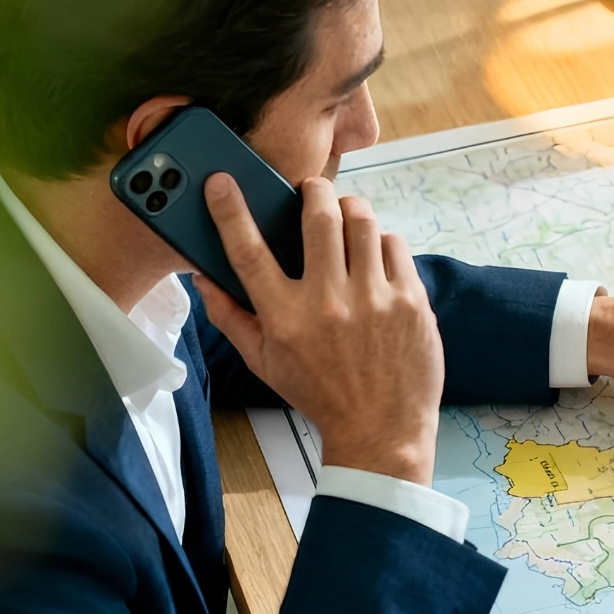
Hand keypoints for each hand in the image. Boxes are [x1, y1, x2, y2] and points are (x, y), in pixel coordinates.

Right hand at [193, 174, 444, 485]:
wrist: (381, 430)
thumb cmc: (319, 393)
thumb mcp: (265, 362)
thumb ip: (231, 318)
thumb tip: (203, 278)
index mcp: (285, 320)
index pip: (249, 254)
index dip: (230, 212)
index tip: (221, 183)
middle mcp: (329, 305)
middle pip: (318, 218)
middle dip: (313, 191)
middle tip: (312, 190)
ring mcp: (374, 301)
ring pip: (361, 221)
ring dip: (350, 209)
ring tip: (344, 218)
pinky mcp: (410, 301)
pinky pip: (393, 244)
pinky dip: (380, 241)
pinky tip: (372, 257)